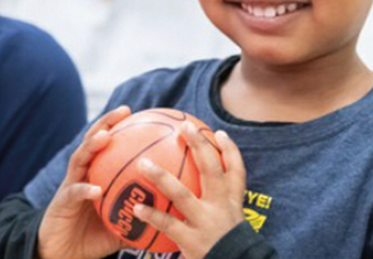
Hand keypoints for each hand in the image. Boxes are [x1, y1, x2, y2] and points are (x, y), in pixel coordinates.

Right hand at [38, 105, 131, 258]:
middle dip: (106, 122)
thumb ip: (141, 218)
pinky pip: (74, 192)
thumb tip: (171, 216)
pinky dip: (84, 189)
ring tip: (106, 137)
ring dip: (91, 146)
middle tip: (124, 111)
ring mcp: (70, 185)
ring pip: (79, 158)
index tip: (140, 115)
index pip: (109, 146)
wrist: (63, 253)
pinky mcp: (62, 202)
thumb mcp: (122, 226)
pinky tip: (96, 189)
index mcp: (96, 175)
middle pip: (93, 141)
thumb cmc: (93, 237)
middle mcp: (83, 174)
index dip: (122, 128)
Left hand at [132, 124, 245, 258]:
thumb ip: (216, 208)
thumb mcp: (229, 227)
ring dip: (160, 177)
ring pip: (182, 194)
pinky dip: (151, 215)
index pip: (237, 171)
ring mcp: (206, 223)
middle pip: (212, 169)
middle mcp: (221, 208)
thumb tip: (200, 192)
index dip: (229, 150)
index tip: (218, 133)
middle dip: (199, 145)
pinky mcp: (192, 240)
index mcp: (232, 203)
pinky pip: (167, 224)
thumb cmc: (227, 251)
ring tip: (143, 163)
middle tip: (184, 126)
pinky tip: (135, 208)